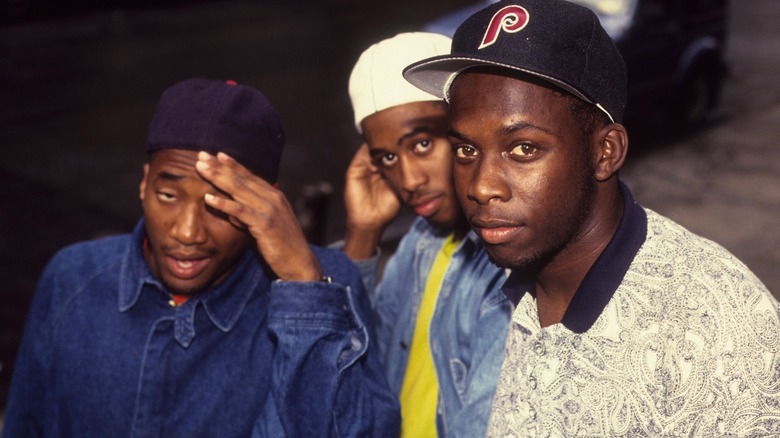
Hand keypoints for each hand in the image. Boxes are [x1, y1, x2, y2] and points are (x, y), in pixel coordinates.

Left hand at [195, 151, 322, 281]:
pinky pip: (240, 211)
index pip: (250, 176)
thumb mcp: (265, 227)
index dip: (232, 164)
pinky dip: (223, 203)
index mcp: (274, 196)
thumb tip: (230, 212)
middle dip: (220, 166)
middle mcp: (273, 198)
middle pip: (241, 179)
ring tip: (201, 168)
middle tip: (201, 155)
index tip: (215, 155)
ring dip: (218, 178)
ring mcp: (270, 210)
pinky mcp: (265, 224)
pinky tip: (208, 198)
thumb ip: (248, 216)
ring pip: (239, 190)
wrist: (300, 264)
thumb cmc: (283, 247)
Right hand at [343, 144, 401, 259]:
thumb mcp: (401, 187)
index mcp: (384, 169)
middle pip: (380, 147)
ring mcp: (363, 168)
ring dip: (379, 145)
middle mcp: (373, 166)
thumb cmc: (388, 207)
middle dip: (389, 141)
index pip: (391, 151)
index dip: (399, 145)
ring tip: (390, 142)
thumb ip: (406, 176)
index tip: (410, 138)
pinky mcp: (353, 172)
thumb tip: (420, 165)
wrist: (372, 222)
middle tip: (400, 134)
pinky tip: (378, 156)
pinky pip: (361, 157)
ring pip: (370, 149)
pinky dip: (369, 154)